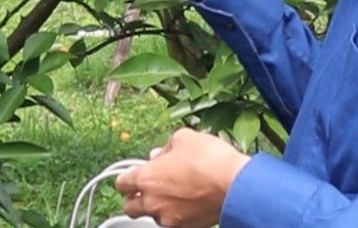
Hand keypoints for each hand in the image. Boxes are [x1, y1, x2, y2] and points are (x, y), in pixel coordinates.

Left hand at [114, 128, 249, 227]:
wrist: (235, 184)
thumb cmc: (209, 158)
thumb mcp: (184, 138)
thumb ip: (165, 147)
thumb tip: (158, 155)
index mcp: (147, 177)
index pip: (122, 183)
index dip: (126, 178)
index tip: (131, 175)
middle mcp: (153, 202)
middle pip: (130, 208)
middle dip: (135, 199)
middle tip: (147, 189)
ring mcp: (169, 218)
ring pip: (153, 216)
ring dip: (158, 206)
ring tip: (174, 193)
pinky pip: (173, 222)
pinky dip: (176, 214)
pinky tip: (188, 201)